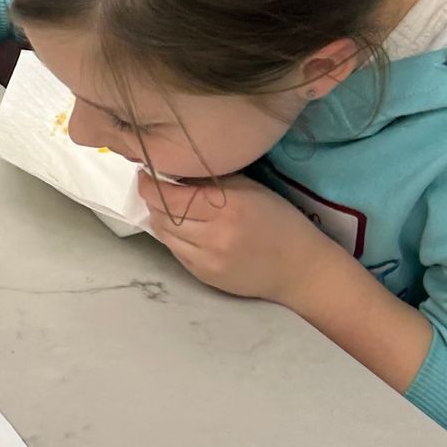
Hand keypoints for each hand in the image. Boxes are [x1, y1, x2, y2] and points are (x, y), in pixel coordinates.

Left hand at [141, 172, 338, 304]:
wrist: (300, 269)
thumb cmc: (280, 222)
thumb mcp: (251, 189)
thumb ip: (212, 181)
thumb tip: (176, 170)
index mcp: (228, 209)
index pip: (171, 196)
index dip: (151, 184)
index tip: (146, 173)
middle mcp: (214, 236)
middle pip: (162, 216)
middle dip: (152, 200)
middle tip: (153, 187)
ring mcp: (207, 260)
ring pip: (164, 235)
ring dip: (159, 219)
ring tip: (166, 206)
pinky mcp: (204, 276)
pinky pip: (175, 251)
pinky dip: (172, 237)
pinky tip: (181, 227)